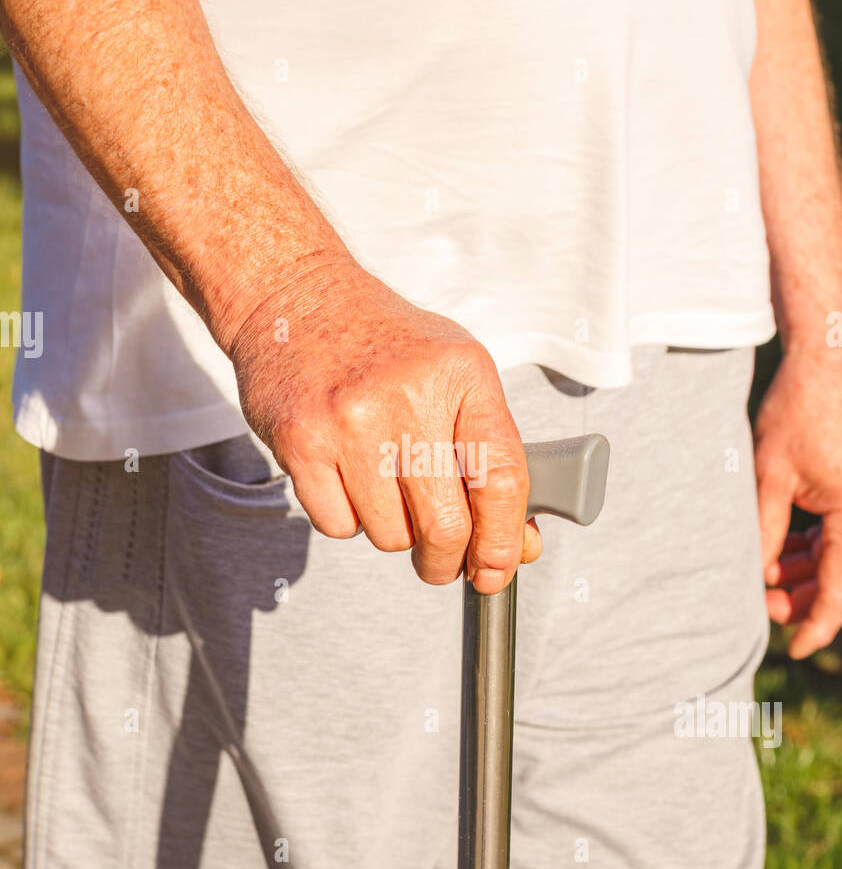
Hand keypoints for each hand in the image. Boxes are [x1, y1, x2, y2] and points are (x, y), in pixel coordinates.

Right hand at [228, 256, 541, 591]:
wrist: (296, 298)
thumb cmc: (385, 345)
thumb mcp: (455, 376)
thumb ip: (490, 456)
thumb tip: (517, 545)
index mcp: (462, 376)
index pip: (501, 478)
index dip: (504, 540)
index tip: (498, 569)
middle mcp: (409, 396)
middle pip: (445, 525)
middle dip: (446, 560)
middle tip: (440, 561)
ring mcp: (351, 421)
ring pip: (389, 535)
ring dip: (392, 531)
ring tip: (382, 484)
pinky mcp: (302, 442)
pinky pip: (339, 526)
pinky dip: (347, 518)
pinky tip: (346, 475)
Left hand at [754, 345, 841, 657]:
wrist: (830, 358)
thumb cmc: (799, 409)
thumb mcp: (770, 475)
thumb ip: (766, 531)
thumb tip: (759, 576)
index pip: (841, 587)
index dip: (816, 624)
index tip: (793, 649)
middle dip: (804, 597)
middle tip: (763, 603)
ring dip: (807, 572)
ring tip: (768, 579)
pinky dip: (815, 547)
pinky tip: (784, 551)